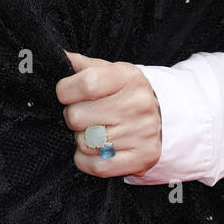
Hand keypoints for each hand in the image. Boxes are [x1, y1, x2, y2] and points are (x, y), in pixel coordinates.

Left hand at [56, 50, 161, 177]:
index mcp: (128, 77)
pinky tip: (96, 149)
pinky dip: (88, 160)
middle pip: (77, 117)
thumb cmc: (126, 93)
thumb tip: (58, 56)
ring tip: (95, 130)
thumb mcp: (109, 71)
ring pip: (84, 143)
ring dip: (82, 139)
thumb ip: (82, 65)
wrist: (165, 118)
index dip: (66, 91)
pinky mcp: (142, 158)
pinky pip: (97, 166)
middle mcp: (137, 104)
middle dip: (73, 117)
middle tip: (85, 114)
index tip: (67, 94)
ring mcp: (141, 133)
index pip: (86, 83)